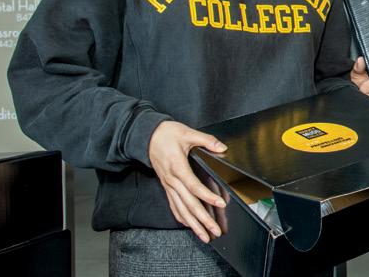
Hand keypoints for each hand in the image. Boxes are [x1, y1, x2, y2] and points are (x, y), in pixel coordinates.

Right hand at [148, 120, 227, 242]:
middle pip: (189, 204)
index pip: (194, 186)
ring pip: (181, 209)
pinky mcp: (166, 186)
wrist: (147, 136)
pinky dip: (181, 217)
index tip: (221, 204)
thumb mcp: (188, 133)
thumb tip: (222, 147)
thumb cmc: (167, 134)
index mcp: (178, 167)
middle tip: (215, 231)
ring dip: (193, 224)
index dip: (207, 196)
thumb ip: (206, 140)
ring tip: (204, 236)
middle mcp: (172, 180)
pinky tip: (188, 225)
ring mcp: (168, 185)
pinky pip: (173, 205)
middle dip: (203, 219)